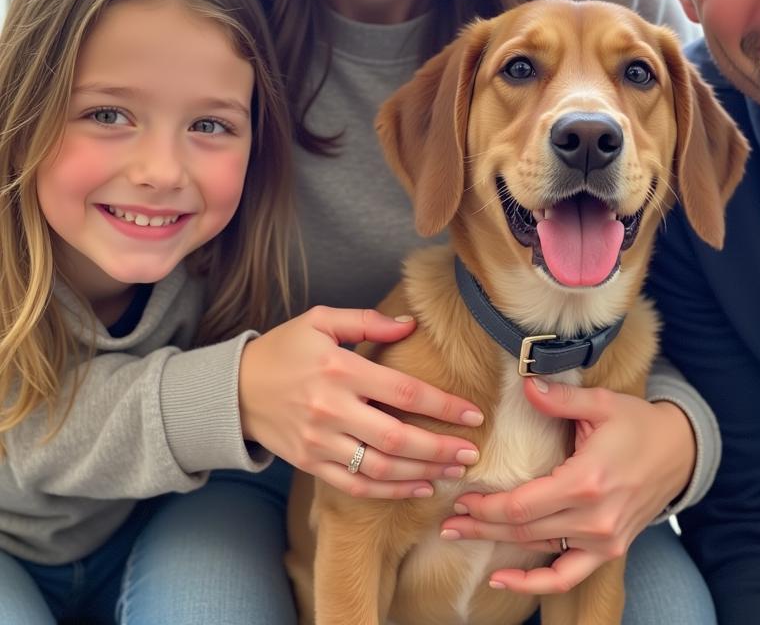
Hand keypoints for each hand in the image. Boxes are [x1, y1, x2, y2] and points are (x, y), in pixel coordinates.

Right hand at [238, 306, 483, 498]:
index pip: (404, 392)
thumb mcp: (321, 320)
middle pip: (397, 438)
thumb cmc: (284, 348)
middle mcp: (331, 410)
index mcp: (341, 370)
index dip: (444, 406)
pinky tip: (418, 488)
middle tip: (472, 453)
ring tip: (454, 473)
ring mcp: (319, 441)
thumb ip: (367, 321)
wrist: (234, 389)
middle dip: (440, 449)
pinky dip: (389, 491)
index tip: (473, 414)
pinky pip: (355, 485)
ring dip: (422, 473)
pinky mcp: (310, 463)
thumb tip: (410, 325)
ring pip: (379, 467)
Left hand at [439, 378, 694, 593]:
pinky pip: (566, 577)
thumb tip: (526, 383)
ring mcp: (603, 539)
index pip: (522, 504)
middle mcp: (594, 518)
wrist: (680, 453)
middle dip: (480, 524)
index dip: (486, 505)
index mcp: (587, 481)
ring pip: (537, 549)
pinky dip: (533, 584)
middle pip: (522, 529)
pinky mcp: (609, 550)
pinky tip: (501, 579)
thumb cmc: (638, 424)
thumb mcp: (602, 403)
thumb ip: (560, 399)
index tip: (460, 497)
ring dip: (496, 546)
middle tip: (448, 520)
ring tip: (461, 537)